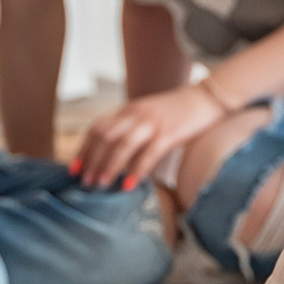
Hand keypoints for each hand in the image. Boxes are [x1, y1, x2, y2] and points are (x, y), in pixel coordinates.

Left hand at [74, 84, 230, 190]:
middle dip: (91, 160)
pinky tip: (129, 185)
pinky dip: (137, 171)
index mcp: (129, 109)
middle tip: (85, 181)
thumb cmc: (179, 111)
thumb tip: (115, 153)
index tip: (74, 168)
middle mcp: (137, 114)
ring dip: (108, 166)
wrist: (209, 97)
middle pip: (104, 136)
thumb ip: (132, 127)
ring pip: (122, 145)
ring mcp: (153, 122)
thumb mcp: (149, 114)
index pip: (97, 127)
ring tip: (100, 185)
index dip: (84, 148)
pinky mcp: (170, 133)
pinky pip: (149, 154)